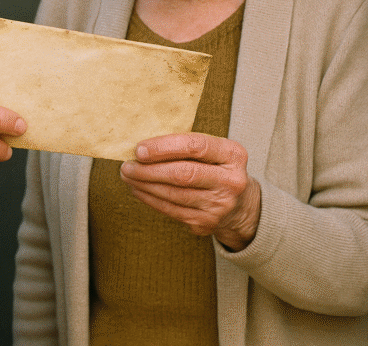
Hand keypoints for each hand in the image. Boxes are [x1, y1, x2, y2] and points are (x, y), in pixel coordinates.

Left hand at [119, 132, 261, 250]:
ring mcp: (219, 205)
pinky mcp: (205, 222)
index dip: (164, 147)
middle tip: (126, 165)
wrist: (240, 206)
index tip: (139, 149)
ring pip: (173, 194)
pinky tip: (138, 189)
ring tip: (128, 175)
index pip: (196, 146)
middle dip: (149, 169)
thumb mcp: (214, 152)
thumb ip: (186, 146)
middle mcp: (231, 181)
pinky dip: (150, 198)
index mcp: (233, 155)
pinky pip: (170, 209)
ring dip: (144, 184)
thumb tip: (142, 146)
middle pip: (183, 174)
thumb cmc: (217, 170)